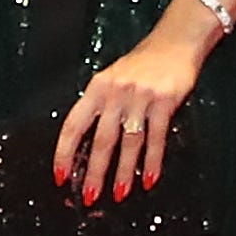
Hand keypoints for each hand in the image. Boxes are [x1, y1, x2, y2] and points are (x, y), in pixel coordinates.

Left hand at [52, 29, 203, 201]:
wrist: (175, 40)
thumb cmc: (142, 63)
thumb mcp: (112, 78)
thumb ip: (100, 105)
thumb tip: (87, 143)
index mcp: (96, 88)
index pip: (73, 125)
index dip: (64, 153)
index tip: (61, 175)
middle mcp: (115, 93)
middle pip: (100, 140)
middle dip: (94, 172)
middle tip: (90, 195)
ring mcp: (140, 98)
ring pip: (128, 143)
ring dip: (123, 172)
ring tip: (119, 194)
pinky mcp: (164, 102)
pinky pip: (156, 138)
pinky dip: (153, 161)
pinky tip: (149, 179)